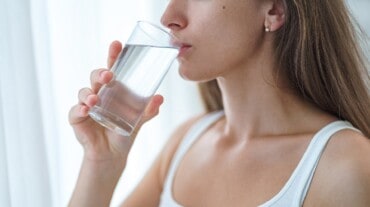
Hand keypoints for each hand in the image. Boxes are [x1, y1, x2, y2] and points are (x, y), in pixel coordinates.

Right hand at [69, 41, 163, 161]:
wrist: (113, 154)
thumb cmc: (125, 132)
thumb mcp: (139, 120)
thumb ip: (149, 110)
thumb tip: (160, 97)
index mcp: (113, 90)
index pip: (111, 68)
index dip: (113, 56)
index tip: (117, 44)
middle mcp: (98, 93)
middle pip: (96, 77)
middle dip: (100, 73)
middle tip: (108, 76)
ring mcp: (87, 105)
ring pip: (84, 92)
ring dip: (89, 93)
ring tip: (95, 100)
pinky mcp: (78, 118)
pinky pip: (75, 111)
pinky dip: (79, 109)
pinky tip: (86, 110)